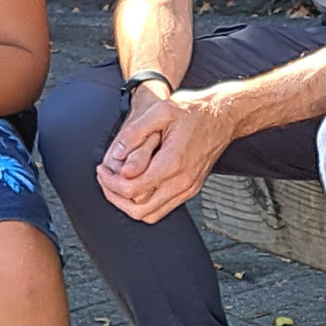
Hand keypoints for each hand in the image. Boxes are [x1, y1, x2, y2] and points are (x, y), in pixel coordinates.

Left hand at [100, 83, 233, 222]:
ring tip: (116, 185)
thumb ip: (135, 133)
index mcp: (172, 163)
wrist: (224, 115)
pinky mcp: (191, 189)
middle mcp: (182, 182)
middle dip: (115, 197)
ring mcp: (188, 188)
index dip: (110, 182)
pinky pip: (163, 208)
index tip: (101, 169)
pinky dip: (144, 204)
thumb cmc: (194, 111)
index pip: (132, 189)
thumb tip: (116, 155)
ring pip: (151, 215)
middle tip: (105, 180)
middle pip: (138, 209)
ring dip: (128, 205)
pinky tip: (135, 186)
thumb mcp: (161, 111)